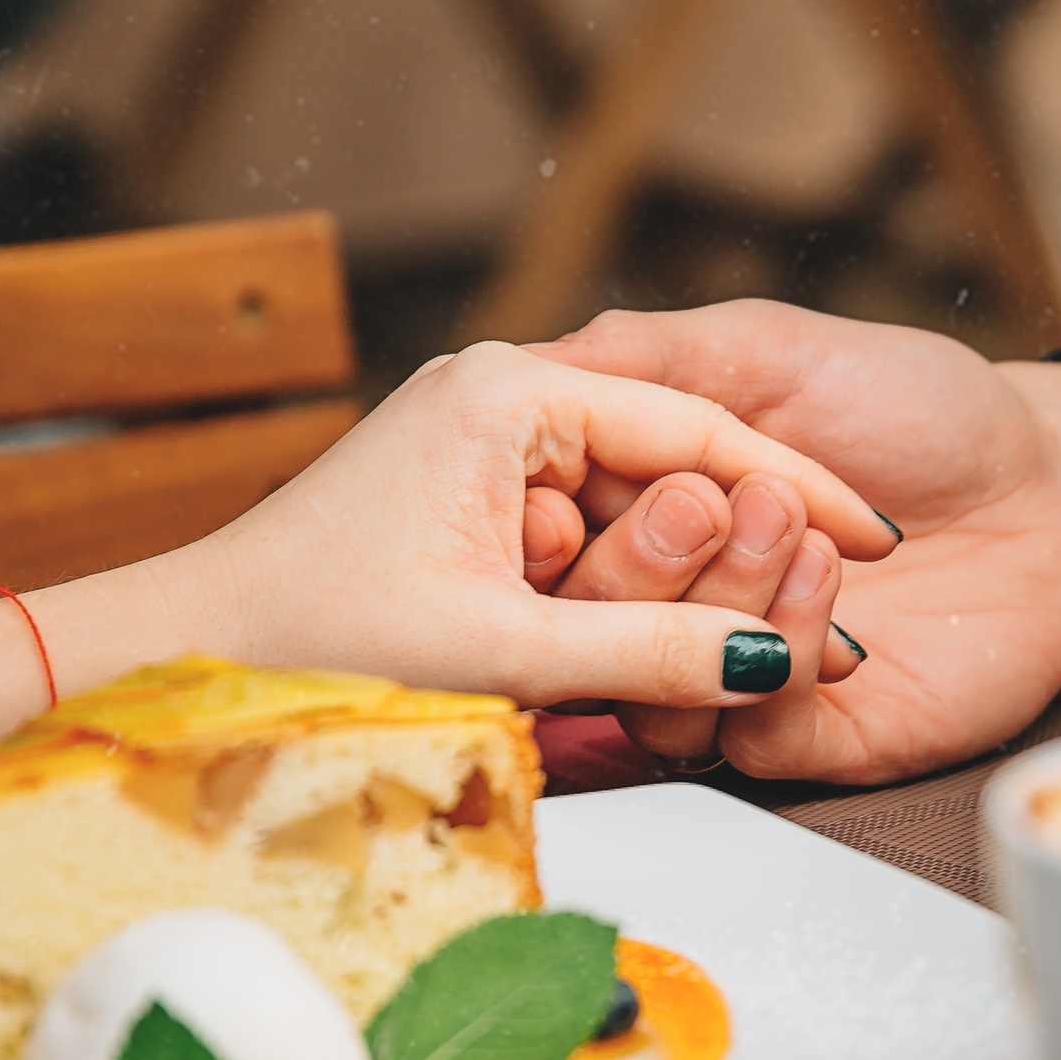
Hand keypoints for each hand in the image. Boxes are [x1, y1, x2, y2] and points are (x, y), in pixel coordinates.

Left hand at [171, 340, 896, 708]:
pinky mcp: (469, 509)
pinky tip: (670, 649)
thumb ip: (654, 652)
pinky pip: (586, 548)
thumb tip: (777, 664)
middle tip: (839, 607)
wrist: (181, 658)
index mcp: (514, 395)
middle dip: (752, 544)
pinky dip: (630, 599)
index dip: (803, 493)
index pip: (703, 430)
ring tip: (763, 640)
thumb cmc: (314, 638)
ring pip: (635, 516)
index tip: (879, 547)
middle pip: (674, 468)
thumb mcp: (507, 649)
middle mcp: (503, 403)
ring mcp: (484, 453)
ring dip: (690, 582)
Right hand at [531, 302, 1060, 781]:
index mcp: (642, 520)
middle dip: (638, 563)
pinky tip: (830, 573)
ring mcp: (740, 682)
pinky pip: (751, 731)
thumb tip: (523, 367)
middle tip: (703, 499)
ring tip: (784, 521)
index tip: (562, 487)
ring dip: (711, 605)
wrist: (1057, 483)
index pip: (545, 551)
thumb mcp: (768, 348)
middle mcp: (677, 613)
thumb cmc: (917, 407)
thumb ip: (644, 358)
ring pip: (657, 696)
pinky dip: (779, 652)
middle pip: (586, 634)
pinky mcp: (816, 739)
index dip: (543, 525)